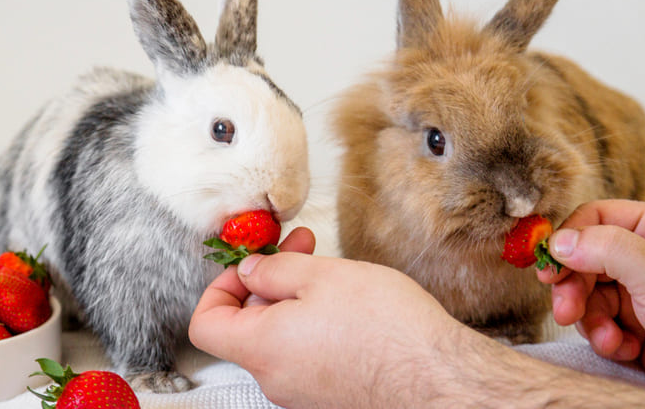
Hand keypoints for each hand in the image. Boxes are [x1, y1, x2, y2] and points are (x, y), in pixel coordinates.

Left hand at [189, 227, 461, 407]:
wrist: (440, 379)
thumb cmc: (388, 330)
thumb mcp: (324, 276)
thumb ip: (275, 270)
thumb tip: (251, 271)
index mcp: (261, 348)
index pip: (205, 324)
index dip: (219, 288)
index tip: (247, 266)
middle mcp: (274, 379)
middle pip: (245, 330)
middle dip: (268, 283)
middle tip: (299, 250)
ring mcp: (301, 394)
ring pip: (279, 341)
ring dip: (295, 302)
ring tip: (331, 274)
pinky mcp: (329, 397)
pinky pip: (306, 358)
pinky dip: (314, 328)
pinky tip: (348, 306)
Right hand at [537, 199, 644, 399]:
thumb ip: (607, 249)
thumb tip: (558, 242)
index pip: (592, 219)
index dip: (567, 242)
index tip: (549, 269)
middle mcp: (644, 255)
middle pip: (582, 260)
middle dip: (573, 289)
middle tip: (566, 312)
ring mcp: (638, 291)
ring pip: (586, 296)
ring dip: (590, 321)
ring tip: (608, 339)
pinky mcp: (635, 325)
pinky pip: (599, 325)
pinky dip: (605, 340)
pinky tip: (626, 349)